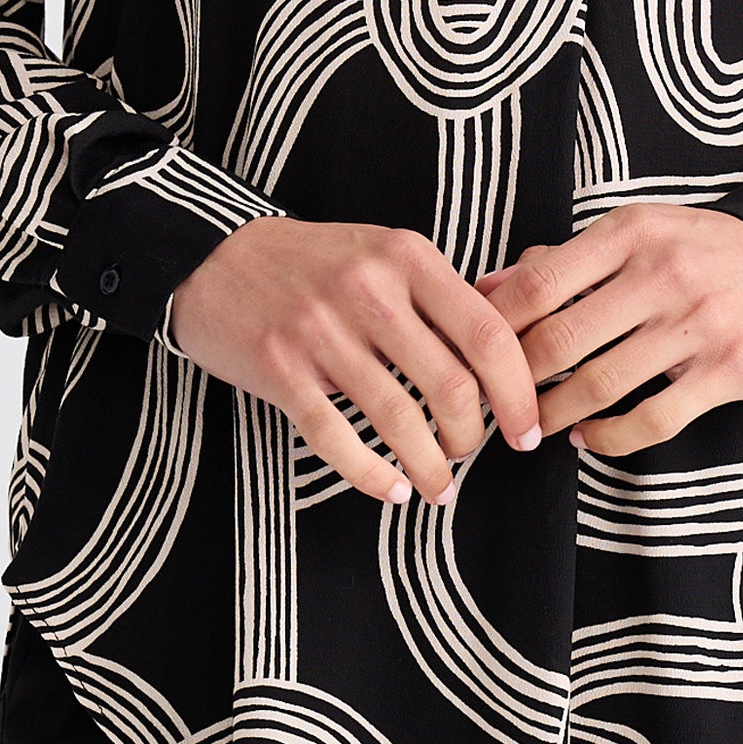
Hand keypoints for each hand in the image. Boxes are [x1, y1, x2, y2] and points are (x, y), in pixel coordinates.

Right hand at [168, 217, 541, 507]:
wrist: (215, 257)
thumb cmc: (315, 263)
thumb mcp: (384, 254)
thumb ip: (441, 295)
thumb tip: (512, 350)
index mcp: (407, 257)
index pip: (488, 333)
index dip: (519, 391)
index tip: (527, 428)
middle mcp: (369, 290)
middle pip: (451, 385)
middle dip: (472, 436)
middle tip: (469, 453)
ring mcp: (321, 331)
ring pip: (398, 419)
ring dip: (428, 466)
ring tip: (437, 486)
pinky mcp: (280, 369)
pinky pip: (337, 438)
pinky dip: (371, 475)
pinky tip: (390, 488)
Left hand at [475, 204, 742, 456]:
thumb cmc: (698, 251)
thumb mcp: (635, 234)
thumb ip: (561, 261)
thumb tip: (482, 288)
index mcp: (631, 232)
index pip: (540, 284)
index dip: (496, 328)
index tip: (473, 355)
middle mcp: (662, 274)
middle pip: (560, 339)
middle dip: (515, 381)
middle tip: (493, 404)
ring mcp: (697, 324)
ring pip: (600, 384)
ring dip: (553, 414)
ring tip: (532, 427)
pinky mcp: (726, 371)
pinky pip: (651, 420)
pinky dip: (608, 437)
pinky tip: (587, 438)